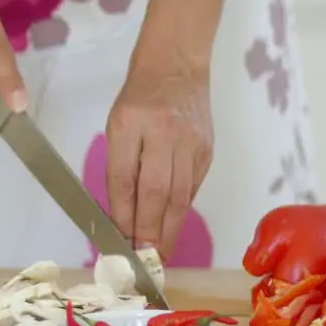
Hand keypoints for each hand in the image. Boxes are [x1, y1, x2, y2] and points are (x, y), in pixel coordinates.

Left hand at [106, 54, 213, 260]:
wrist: (177, 65)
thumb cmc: (138, 98)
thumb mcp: (117, 126)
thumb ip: (120, 168)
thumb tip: (122, 218)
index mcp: (130, 123)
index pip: (124, 179)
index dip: (122, 216)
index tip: (119, 243)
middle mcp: (163, 132)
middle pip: (156, 192)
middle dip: (149, 232)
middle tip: (143, 260)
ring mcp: (190, 141)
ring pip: (179, 196)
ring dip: (168, 229)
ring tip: (158, 255)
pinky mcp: (208, 150)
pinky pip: (193, 187)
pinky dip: (181, 210)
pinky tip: (172, 226)